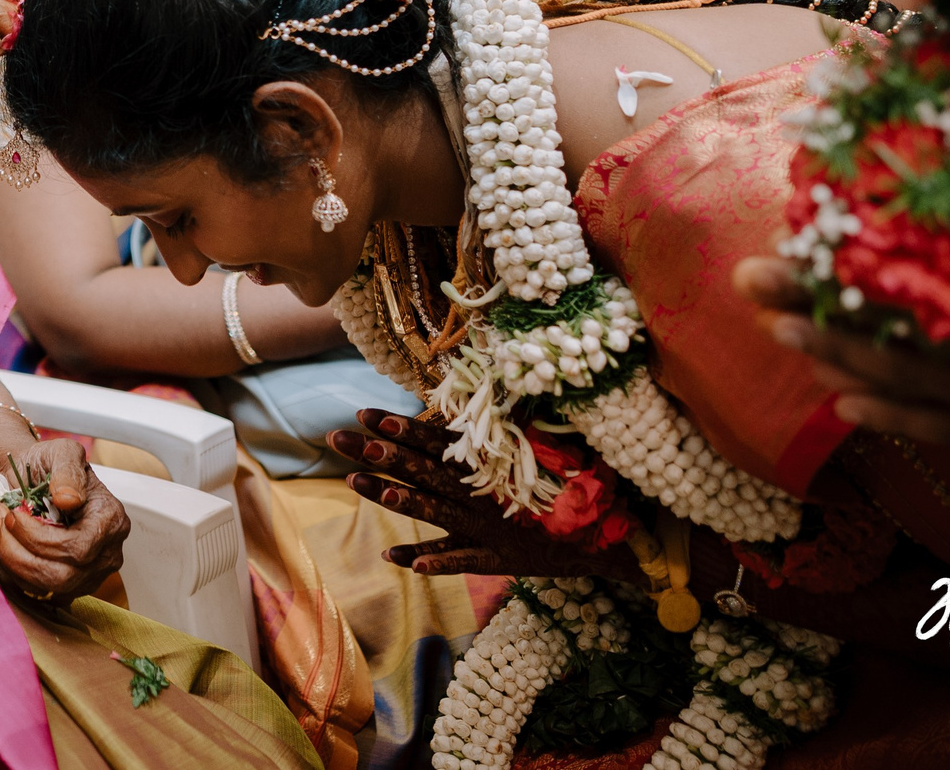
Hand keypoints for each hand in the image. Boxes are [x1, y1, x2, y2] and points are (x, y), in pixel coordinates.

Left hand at [0, 437, 128, 601]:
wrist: (31, 478)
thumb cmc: (48, 465)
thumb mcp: (60, 451)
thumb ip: (67, 469)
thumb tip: (68, 499)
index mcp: (111, 520)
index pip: (80, 548)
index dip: (41, 538)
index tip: (15, 513)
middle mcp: (105, 554)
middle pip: (63, 575)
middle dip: (20, 550)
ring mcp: (87, 575)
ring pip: (47, 587)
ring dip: (12, 559)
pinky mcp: (66, 587)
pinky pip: (36, 591)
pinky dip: (12, 570)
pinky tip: (5, 543)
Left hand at [329, 409, 642, 581]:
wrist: (611, 534)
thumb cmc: (577, 483)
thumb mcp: (546, 445)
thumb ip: (515, 422)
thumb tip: (494, 388)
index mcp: (491, 461)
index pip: (439, 439)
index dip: (402, 427)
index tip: (367, 414)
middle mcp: (483, 491)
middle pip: (422, 469)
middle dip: (378, 453)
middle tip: (337, 438)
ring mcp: (488, 526)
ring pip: (431, 509)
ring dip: (392, 496)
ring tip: (355, 483)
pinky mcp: (498, 557)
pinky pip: (459, 558)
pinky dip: (431, 558)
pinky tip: (399, 559)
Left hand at [737, 257, 949, 484]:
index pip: (900, 295)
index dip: (829, 274)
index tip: (772, 247)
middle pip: (886, 340)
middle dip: (811, 310)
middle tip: (744, 283)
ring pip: (909, 389)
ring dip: (839, 362)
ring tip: (778, 335)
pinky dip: (897, 418)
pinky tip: (850, 412)